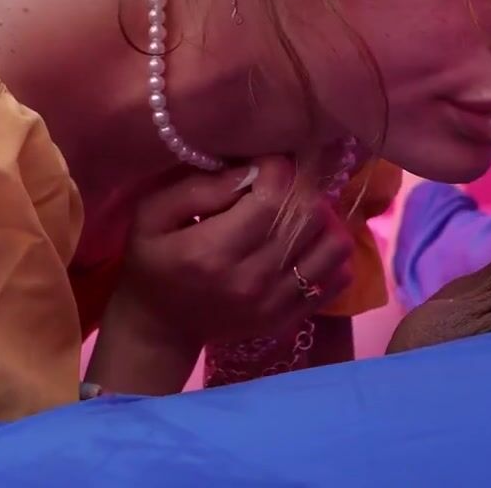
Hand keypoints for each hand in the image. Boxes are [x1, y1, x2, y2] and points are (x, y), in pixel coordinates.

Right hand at [114, 156, 355, 348]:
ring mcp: (276, 303)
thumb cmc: (152, 261)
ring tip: (296, 212)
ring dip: (322, 219)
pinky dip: (329, 253)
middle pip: (309, 216)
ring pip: (333, 244)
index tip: (264, 163)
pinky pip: (339, 277)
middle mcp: (251, 279)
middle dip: (300, 188)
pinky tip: (304, 242)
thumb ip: (197, 188)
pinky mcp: (290, 317)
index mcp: (213, 251)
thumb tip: (250, 171)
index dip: (277, 167)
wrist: (160, 326)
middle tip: (280, 185)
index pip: (273, 197)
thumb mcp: (151, 214)